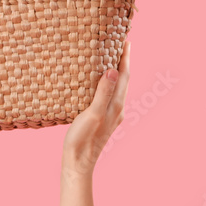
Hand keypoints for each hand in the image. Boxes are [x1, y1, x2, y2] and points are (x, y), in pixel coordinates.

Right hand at [62, 43, 130, 178]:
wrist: (78, 164)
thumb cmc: (83, 140)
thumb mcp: (92, 113)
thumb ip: (103, 93)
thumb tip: (112, 71)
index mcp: (116, 105)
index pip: (124, 75)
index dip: (125, 58)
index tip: (126, 41)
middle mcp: (117, 108)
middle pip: (123, 80)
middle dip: (122, 62)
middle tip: (118, 45)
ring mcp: (111, 115)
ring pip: (116, 88)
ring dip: (114, 73)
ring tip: (109, 59)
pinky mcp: (102, 119)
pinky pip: (108, 96)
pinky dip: (106, 84)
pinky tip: (98, 84)